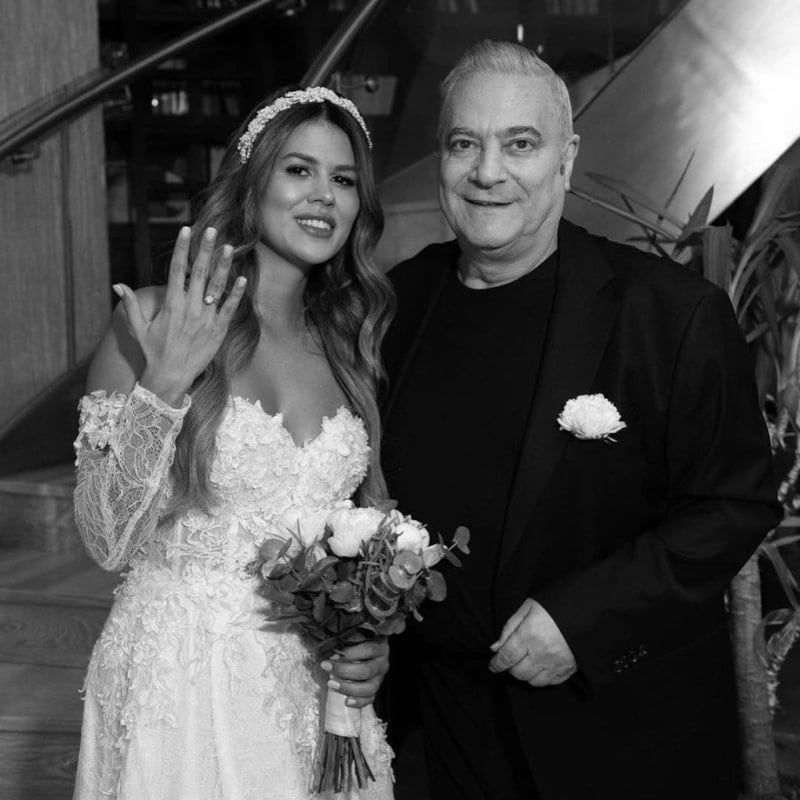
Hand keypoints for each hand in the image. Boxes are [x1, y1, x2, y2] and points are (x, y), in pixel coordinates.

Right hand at [113, 226, 246, 405]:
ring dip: (224, 266)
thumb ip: (130, 304)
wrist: (170, 377)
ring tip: (230, 248)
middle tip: (213, 231)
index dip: (182, 248)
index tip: (186, 230)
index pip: (177, 269)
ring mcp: (206, 319)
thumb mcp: (138, 328)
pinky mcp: (218, 330)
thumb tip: (117, 285)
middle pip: (199, 272)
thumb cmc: (153, 352)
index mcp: (171, 304)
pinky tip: (242, 279)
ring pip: (217, 287)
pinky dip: (236, 294)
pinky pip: (230, 309)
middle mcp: (189, 308)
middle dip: (206, 250)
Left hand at [321, 638, 388, 708]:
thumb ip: (346, 643)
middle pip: (366, 670)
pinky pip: (369, 699)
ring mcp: (379, 678)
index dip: (350, 653)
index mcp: (379, 647)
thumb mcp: (354, 640)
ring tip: (331, 684)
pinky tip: (346, 701)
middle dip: (344, 671)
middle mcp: (382, 663)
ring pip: (369, 688)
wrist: (363, 654)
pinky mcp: (375, 690)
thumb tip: (333, 654)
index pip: (369, 650)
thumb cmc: (355, 644)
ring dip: (348, 687)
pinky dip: (358, 702)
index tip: (333, 654)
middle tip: (327, 667)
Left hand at [488, 598, 576, 686]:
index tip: (493, 665)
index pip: (506, 657)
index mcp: (529, 634)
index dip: (497, 664)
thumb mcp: (527, 608)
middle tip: (513, 658)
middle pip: (518, 672)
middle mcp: (542, 652)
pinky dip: (543, 677)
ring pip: (533, 681)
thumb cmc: (553, 605)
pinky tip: (542, 665)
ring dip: (527, 673)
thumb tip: (496, 648)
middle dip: (511, 667)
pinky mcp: (569, 669)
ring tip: (528, 661)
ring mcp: (556, 663)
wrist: (585, 608)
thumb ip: (509, 628)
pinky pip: (550, 682)